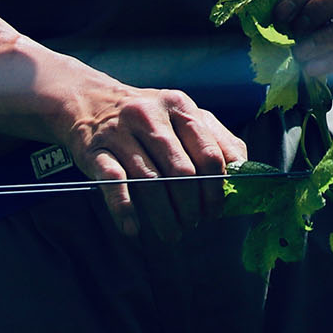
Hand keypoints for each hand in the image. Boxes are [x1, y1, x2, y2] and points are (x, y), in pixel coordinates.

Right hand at [45, 82, 247, 239]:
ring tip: (173, 232)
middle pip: (182, 170)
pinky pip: (114, 183)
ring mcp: (121, 133)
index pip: (209, 153)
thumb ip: (215, 138)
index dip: (217, 188)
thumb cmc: (147, 116)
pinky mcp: (95, 151)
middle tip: (194, 224)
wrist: (89, 100)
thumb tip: (242, 172)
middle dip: (193, 205)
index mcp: (180, 106)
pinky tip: (134, 229)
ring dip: (165, 214)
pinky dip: (125, 210)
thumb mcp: (182, 115)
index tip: (217, 210)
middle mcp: (150, 116)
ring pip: (150, 181)